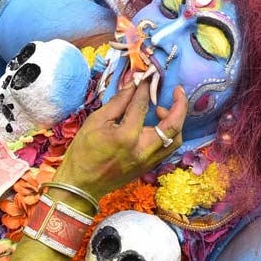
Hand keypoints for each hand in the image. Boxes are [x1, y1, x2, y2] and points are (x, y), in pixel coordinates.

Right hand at [53, 81, 188, 200]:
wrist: (81, 184)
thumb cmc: (82, 152)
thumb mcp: (95, 122)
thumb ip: (117, 103)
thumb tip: (132, 85)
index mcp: (126, 136)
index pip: (141, 105)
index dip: (145, 88)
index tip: (148, 76)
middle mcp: (142, 149)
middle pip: (173, 125)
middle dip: (180, 105)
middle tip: (177, 91)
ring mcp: (148, 161)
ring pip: (175, 139)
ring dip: (176, 121)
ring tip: (162, 111)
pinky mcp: (148, 167)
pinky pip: (167, 148)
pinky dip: (169, 134)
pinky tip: (158, 126)